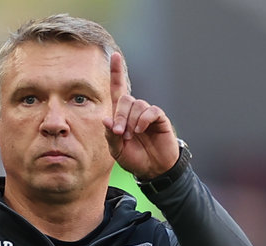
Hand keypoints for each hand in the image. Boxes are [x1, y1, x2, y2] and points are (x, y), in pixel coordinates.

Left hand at [102, 52, 177, 180]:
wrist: (153, 169)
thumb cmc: (134, 158)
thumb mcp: (117, 150)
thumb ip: (111, 136)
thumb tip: (106, 120)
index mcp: (121, 115)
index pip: (117, 89)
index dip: (116, 73)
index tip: (115, 56)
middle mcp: (134, 111)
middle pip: (125, 99)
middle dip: (120, 115)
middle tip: (120, 133)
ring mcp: (147, 113)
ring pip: (137, 105)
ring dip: (131, 121)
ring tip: (132, 136)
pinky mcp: (159, 118)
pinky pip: (150, 110)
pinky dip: (143, 119)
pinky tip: (141, 129)